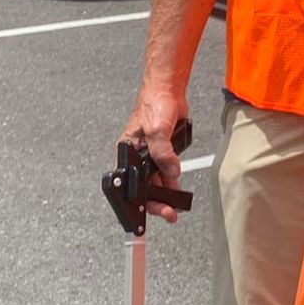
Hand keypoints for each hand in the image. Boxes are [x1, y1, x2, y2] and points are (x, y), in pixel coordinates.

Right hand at [120, 87, 188, 222]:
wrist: (168, 90)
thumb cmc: (154, 104)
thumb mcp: (156, 130)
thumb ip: (163, 152)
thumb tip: (171, 171)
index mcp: (126, 152)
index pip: (128, 183)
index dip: (136, 200)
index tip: (143, 215)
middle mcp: (136, 156)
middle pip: (143, 185)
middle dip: (155, 201)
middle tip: (168, 213)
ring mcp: (150, 154)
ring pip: (155, 181)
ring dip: (165, 194)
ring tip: (175, 207)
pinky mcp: (163, 151)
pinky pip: (166, 171)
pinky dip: (171, 181)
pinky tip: (177, 190)